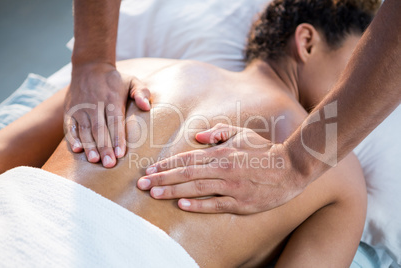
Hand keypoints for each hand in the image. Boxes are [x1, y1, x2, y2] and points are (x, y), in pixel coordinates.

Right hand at [64, 62, 150, 167]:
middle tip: (109, 164)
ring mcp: (81, 108)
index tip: (120, 153)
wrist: (89, 67)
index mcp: (111, 99)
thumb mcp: (132, 80)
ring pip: (85, 129)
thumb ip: (141, 92)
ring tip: (94, 160)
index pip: (115, 121)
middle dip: (104, 147)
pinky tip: (77, 149)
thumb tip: (146, 106)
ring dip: (89, 146)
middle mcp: (94, 104)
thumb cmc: (115, 79)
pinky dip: (72, 138)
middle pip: (100, 128)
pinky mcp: (70, 110)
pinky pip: (69, 126)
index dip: (117, 138)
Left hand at [137, 123, 307, 213]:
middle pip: (186, 174)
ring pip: (197, 189)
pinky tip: (181, 205)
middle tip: (142, 185)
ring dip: (173, 192)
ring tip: (154, 194)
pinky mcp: (240, 202)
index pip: (188, 159)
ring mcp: (231, 187)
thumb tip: (197, 137)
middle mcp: (223, 169)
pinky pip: (215, 204)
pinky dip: (198, 205)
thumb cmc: (263, 150)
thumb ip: (218, 132)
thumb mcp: (241, 133)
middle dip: (162, 179)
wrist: (290, 168)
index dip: (167, 165)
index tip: (150, 170)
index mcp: (222, 153)